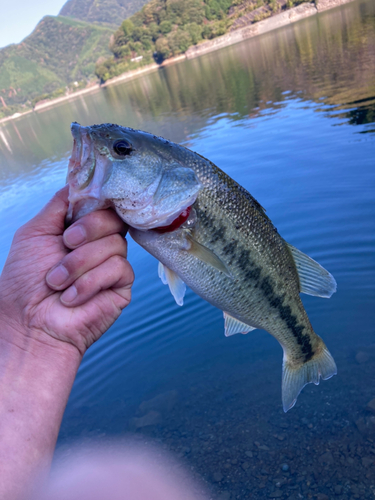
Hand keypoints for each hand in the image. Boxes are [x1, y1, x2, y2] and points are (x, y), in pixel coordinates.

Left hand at [0, 186, 133, 356]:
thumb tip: (78, 182)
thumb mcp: (34, 233)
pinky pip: (118, 268)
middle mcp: (99, 244)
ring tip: (57, 282)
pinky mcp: (121, 286)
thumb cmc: (25, 283)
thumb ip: (58, 205)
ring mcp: (112, 265)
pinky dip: (89, 282)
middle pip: (113, 218)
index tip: (81, 210)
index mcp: (81, 230)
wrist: (29, 324)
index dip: (97, 202)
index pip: (103, 205)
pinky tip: (72, 297)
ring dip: (79, 264)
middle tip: (65, 245)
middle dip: (87, 230)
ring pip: (115, 244)